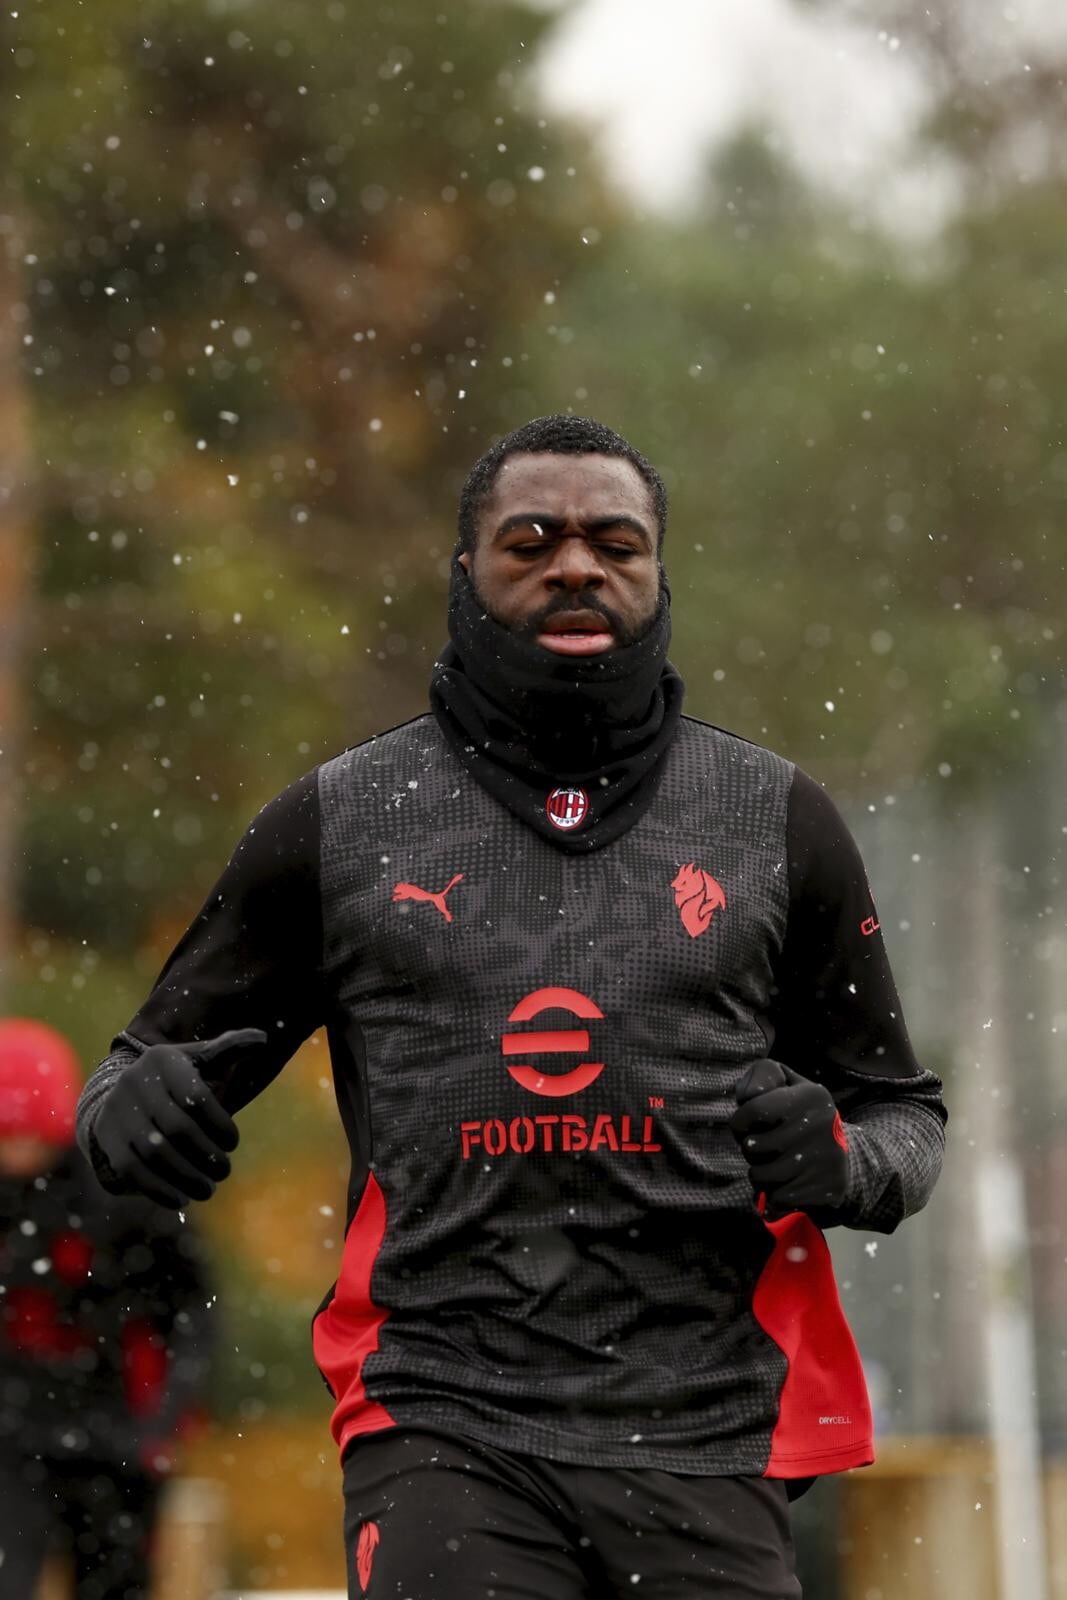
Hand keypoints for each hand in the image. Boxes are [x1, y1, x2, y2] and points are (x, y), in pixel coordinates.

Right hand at [92, 1029, 265, 1207]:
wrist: (120, 1095)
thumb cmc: (175, 1081)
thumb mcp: (199, 1059)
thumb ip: (230, 1049)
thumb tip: (262, 1038)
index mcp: (162, 1060)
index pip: (196, 1097)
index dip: (220, 1125)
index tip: (232, 1143)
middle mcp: (134, 1082)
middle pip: (177, 1128)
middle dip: (206, 1155)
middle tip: (223, 1171)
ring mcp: (116, 1112)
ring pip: (154, 1152)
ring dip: (186, 1177)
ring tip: (207, 1189)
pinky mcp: (107, 1140)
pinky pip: (133, 1171)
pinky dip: (159, 1190)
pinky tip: (180, 1199)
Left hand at [730, 1057, 849, 1220]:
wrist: (844, 1161)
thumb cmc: (803, 1117)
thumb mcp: (788, 1086)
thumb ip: (763, 1076)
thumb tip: (746, 1096)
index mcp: (810, 1095)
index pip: (753, 1109)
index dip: (740, 1122)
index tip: (749, 1127)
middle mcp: (820, 1126)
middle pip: (752, 1147)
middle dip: (750, 1150)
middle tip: (765, 1149)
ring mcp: (824, 1160)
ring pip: (761, 1177)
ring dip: (759, 1175)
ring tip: (773, 1166)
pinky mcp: (826, 1190)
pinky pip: (777, 1199)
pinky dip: (775, 1196)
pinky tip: (787, 1184)